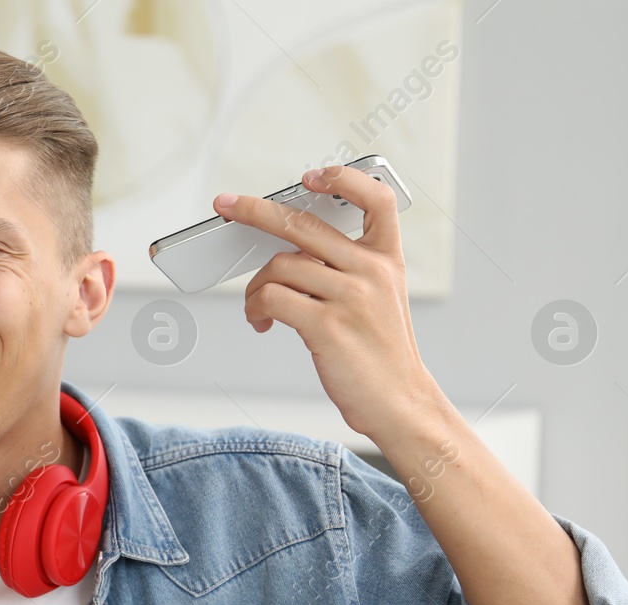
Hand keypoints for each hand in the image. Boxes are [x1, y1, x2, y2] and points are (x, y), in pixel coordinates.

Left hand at [212, 164, 438, 441]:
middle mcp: (371, 271)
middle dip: (255, 211)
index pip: (376, 199)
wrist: (401, 404)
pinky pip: (273, 297)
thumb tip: (287, 252)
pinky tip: (260, 322)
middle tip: (226, 205)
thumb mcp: (380, 301)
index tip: (312, 176)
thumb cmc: (380, 356)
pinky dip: (256, 308)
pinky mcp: (327, 325)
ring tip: (256, 309)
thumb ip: (346, 270)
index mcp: (386, 259)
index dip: (344, 178)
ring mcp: (350, 297)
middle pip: (303, 223)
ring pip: (279, 266)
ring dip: (255, 287)